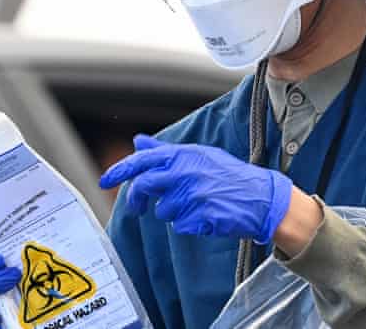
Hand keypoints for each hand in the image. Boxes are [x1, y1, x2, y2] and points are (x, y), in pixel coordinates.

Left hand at [99, 134, 292, 242]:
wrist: (262, 198)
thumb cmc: (229, 176)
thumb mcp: (198, 156)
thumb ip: (165, 151)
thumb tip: (138, 141)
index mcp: (184, 154)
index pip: (143, 160)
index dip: (120, 170)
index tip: (104, 181)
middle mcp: (186, 171)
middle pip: (145, 186)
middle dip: (138, 200)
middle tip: (139, 208)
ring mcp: (194, 194)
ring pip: (164, 210)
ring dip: (174, 212)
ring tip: (196, 206)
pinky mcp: (201, 215)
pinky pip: (180, 225)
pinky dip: (190, 224)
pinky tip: (206, 216)